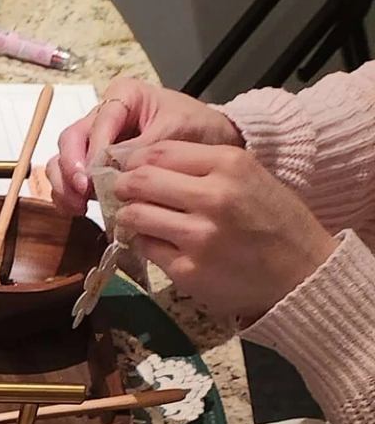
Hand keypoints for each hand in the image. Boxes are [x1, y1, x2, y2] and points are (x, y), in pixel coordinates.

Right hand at [50, 76, 240, 213]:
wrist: (210, 143)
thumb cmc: (197, 128)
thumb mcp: (175, 131)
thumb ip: (142, 148)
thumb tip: (108, 170)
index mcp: (122, 96)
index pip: (97, 123)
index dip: (92, 151)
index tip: (94, 178)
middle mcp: (102, 117)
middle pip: (70, 140)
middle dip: (70, 169)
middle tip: (82, 193)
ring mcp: (94, 143)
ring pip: (62, 160)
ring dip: (64, 185)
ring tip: (78, 207)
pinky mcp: (93, 167)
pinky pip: (69, 179)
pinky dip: (68, 195)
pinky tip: (79, 210)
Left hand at [115, 140, 335, 322]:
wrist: (301, 271)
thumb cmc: (273, 220)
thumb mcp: (248, 176)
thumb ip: (203, 167)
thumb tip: (145, 164)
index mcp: (229, 164)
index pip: (159, 151)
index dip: (133, 160)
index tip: (127, 167)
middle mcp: (213, 196)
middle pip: (141, 181)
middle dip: (123, 186)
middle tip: (121, 192)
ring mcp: (199, 236)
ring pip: (136, 216)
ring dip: (129, 216)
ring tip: (137, 218)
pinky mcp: (188, 270)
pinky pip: (147, 249)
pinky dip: (146, 243)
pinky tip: (159, 242)